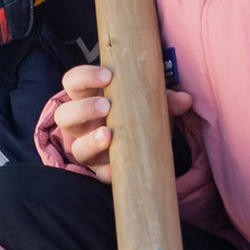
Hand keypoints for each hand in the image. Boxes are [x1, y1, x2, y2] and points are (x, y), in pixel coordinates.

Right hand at [50, 62, 193, 179]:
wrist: (144, 146)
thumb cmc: (139, 115)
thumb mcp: (150, 103)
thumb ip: (165, 99)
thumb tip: (185, 99)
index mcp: (89, 99)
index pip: (73, 82)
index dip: (84, 76)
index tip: (107, 75)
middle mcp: (82, 125)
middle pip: (64, 115)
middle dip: (82, 109)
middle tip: (106, 106)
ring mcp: (89, 149)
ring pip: (75, 147)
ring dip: (90, 141)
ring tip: (108, 135)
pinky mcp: (100, 170)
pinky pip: (98, 174)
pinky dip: (106, 173)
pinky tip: (114, 170)